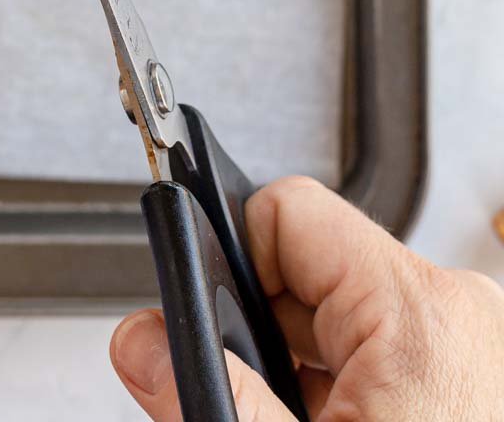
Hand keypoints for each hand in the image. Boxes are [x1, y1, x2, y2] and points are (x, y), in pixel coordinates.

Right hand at [111, 175, 503, 419]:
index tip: (200, 317)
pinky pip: (386, 364)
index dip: (228, 259)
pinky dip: (348, 403)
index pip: (286, 212)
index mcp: (416, 310)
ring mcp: (477, 353)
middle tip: (249, 407)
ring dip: (305, 379)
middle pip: (311, 273)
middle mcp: (458, 314)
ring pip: (346, 326)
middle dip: (262, 339)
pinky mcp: (478, 389)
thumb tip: (144, 343)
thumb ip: (214, 395)